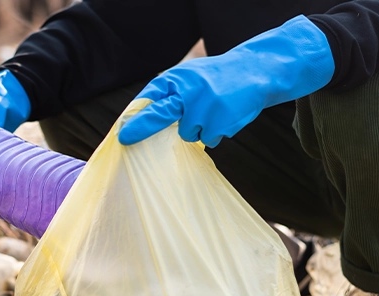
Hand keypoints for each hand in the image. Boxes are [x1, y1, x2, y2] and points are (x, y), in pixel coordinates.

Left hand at [118, 15, 334, 147]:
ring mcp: (205, 108)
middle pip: (160, 116)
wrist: (256, 72)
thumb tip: (141, 118)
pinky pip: (208, 140)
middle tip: (125, 139)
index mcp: (180, 77)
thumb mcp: (191, 77)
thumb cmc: (217, 78)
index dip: (136, 117)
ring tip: (215, 110)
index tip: (122, 132)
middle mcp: (189, 91)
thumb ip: (170, 94)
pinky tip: (225, 117)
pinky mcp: (219, 123)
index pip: (151, 98)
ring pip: (189, 134)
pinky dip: (215, 133)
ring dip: (199, 128)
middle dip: (142, 129)